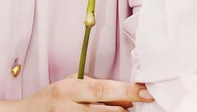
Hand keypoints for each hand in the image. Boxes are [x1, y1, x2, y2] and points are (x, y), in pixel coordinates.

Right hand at [16, 72, 153, 110]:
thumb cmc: (50, 100)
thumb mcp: (70, 86)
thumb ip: (94, 88)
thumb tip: (125, 97)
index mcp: (70, 89)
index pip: (103, 88)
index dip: (127, 90)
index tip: (146, 91)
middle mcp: (68, 106)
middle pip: (106, 111)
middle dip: (126, 109)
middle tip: (142, 104)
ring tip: (124, 111)